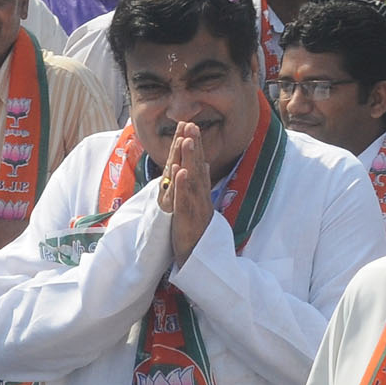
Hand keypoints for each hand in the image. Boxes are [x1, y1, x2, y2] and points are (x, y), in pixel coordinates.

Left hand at [160, 122, 214, 257]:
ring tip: (186, 141)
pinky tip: (181, 172)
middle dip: (194, 146)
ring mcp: (196, 207)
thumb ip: (201, 185)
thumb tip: (204, 165)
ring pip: (193, 180)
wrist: (199, 259)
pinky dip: (183, 186)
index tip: (191, 127)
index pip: (198, 165)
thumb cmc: (195, 232)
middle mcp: (200, 197)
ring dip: (190, 160)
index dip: (195, 147)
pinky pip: (185, 200)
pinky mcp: (189, 219)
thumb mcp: (197, 206)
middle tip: (191, 125)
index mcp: (200, 193)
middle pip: (197, 167)